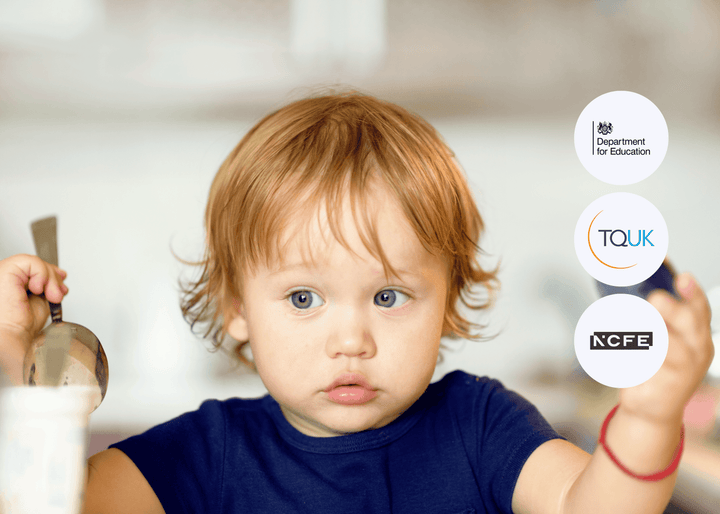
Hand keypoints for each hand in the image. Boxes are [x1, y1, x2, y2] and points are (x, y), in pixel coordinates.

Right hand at [0, 254, 68, 383]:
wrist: (11, 336)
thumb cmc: (19, 327)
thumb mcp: (41, 303)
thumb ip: (48, 288)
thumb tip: (60, 277)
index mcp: (11, 286)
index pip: (33, 271)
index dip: (51, 276)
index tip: (61, 288)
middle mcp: (6, 279)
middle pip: (35, 266)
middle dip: (54, 279)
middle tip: (57, 296)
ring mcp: (4, 273)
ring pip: (35, 263)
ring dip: (50, 279)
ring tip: (51, 296)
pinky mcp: (5, 270)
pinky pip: (31, 261)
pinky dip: (42, 274)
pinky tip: (38, 289)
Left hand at [619, 273, 714, 424]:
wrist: (651, 409)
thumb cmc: (657, 367)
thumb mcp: (663, 337)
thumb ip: (655, 312)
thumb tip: (639, 277)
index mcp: (697, 335)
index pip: (699, 309)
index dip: (692, 293)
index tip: (683, 277)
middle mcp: (697, 350)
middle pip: (690, 325)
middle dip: (673, 310)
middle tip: (655, 298)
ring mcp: (685, 370)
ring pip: (672, 347)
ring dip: (652, 333)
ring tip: (633, 321)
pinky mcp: (667, 386)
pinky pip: (649, 368)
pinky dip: (633, 357)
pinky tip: (621, 351)